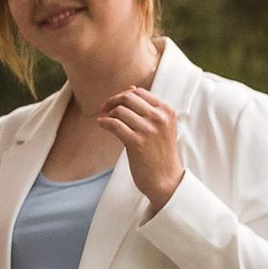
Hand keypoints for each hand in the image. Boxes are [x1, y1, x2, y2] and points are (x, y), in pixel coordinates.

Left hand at [95, 86, 183, 210]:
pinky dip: (104, 122)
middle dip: (112, 101)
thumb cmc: (160, 153)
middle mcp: (159, 118)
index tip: (112, 103)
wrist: (166, 180)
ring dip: (107, 114)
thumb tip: (129, 88)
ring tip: (103, 121)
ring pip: (120, 110)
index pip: (139, 93)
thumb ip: (148, 108)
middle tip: (103, 109)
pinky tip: (101, 125)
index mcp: (166, 111)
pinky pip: (114, 124)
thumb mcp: (161, 126)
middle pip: (128, 98)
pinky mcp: (137, 142)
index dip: (121, 95)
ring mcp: (149, 130)